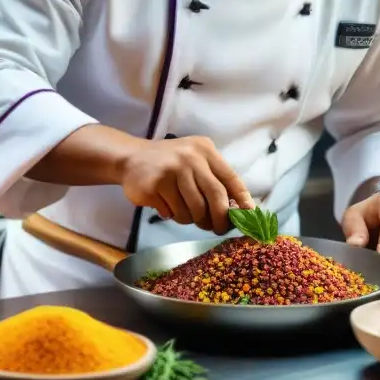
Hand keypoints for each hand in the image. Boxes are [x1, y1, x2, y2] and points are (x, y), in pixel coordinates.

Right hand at [119, 134, 253, 234]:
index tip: (249, 216)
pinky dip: (172, 215)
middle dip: (220, 219)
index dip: (242, 199)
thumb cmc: (170, 163)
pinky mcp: (155, 185)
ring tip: (184, 212)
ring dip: (192, 219)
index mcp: (205, 150)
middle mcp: (190, 157)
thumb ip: (214, 178)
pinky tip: (166, 205)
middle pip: (216, 197)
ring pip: (194, 210)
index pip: (230, 177)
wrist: (130, 158)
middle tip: (218, 229)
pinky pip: (173, 213)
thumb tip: (239, 209)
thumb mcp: (194, 159)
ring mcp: (172, 170)